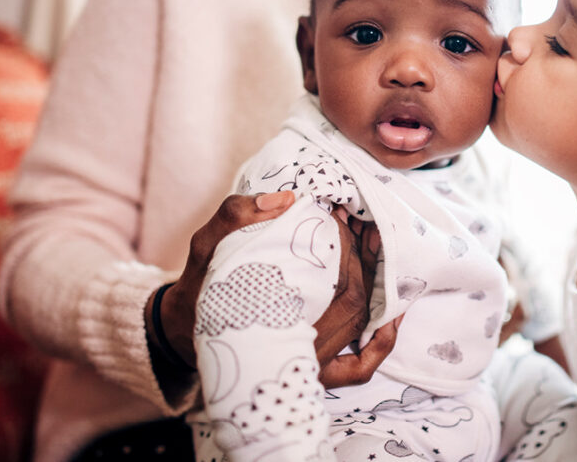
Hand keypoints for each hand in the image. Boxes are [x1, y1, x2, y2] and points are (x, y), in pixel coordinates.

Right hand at [146, 191, 398, 387]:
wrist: (185, 334)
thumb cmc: (199, 287)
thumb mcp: (205, 245)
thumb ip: (235, 217)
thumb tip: (285, 201)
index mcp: (267, 312)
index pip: (327, 277)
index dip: (339, 243)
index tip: (335, 215)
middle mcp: (292, 347)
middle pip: (350, 298)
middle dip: (359, 256)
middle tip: (355, 224)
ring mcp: (306, 365)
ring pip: (359, 322)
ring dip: (374, 281)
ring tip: (370, 243)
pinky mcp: (314, 376)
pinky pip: (357, 369)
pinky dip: (379, 345)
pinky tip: (392, 316)